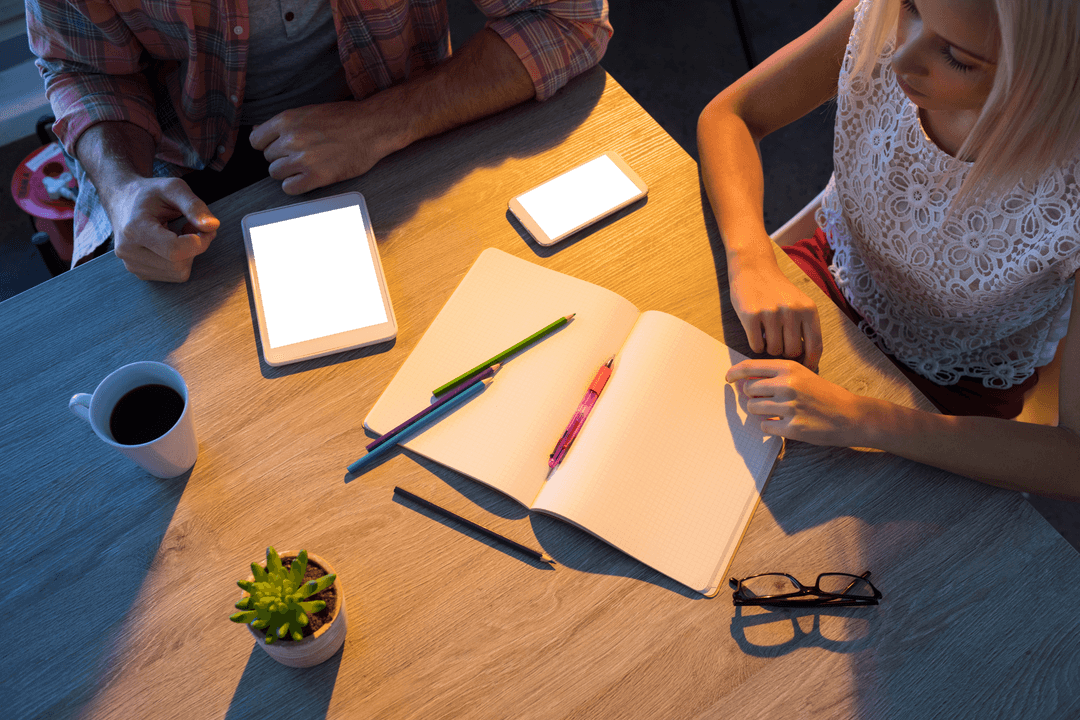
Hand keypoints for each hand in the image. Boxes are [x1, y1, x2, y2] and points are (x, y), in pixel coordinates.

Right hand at [106, 177, 218, 281]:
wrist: (122, 200)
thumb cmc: (148, 193)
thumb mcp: (173, 188)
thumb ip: (194, 206)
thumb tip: (212, 226)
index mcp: (134, 228)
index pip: (174, 250)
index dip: (199, 243)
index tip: (205, 229)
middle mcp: (128, 250)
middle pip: (178, 264)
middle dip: (195, 247)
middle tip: (192, 227)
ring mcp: (131, 264)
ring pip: (178, 273)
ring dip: (188, 255)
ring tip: (179, 234)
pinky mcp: (139, 272)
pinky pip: (173, 275)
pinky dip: (180, 261)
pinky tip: (172, 244)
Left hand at [250, 100, 404, 195]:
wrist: (372, 127)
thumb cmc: (344, 118)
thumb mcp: (308, 111)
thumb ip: (283, 123)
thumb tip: (257, 130)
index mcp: (287, 120)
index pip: (256, 141)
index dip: (266, 145)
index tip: (279, 148)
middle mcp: (291, 139)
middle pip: (268, 158)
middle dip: (281, 158)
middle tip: (301, 156)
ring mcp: (303, 159)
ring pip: (276, 173)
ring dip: (288, 172)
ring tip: (306, 167)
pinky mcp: (317, 177)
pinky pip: (290, 188)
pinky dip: (295, 186)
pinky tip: (307, 179)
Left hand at [726, 359, 870, 446]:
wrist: (851, 415)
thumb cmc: (824, 394)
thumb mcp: (802, 375)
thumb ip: (775, 375)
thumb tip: (744, 380)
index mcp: (789, 368)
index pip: (750, 367)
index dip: (734, 373)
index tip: (728, 378)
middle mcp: (787, 385)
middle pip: (748, 390)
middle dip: (751, 396)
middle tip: (764, 401)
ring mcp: (789, 406)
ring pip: (753, 408)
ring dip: (759, 412)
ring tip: (776, 413)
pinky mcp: (792, 427)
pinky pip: (765, 426)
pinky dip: (769, 427)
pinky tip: (782, 424)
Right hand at [728, 262, 822, 370]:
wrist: (754, 268)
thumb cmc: (777, 290)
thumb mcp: (799, 303)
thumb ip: (805, 326)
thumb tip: (808, 359)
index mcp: (808, 309)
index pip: (815, 345)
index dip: (811, 362)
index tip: (805, 369)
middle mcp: (792, 311)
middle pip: (792, 352)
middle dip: (785, 353)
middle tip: (778, 343)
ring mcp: (771, 313)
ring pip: (773, 350)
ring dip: (769, 348)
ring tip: (766, 335)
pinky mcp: (751, 316)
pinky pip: (756, 346)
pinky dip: (756, 345)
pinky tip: (755, 333)